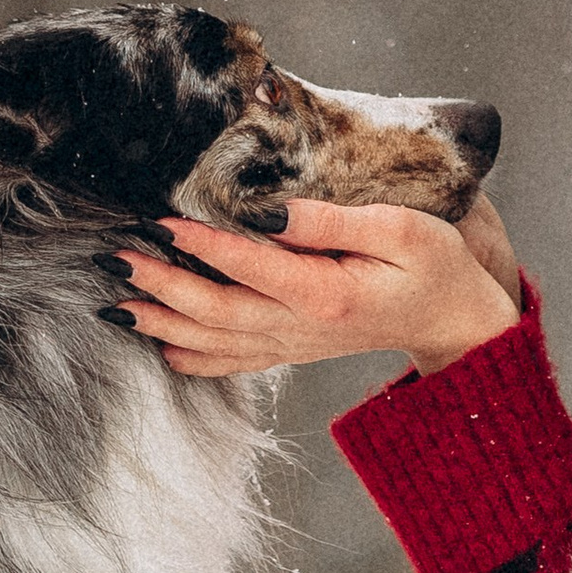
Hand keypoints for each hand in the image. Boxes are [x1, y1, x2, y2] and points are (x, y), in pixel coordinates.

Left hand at [112, 189, 524, 380]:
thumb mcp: (401, 230)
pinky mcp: (294, 348)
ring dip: (163, 323)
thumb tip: (273, 211)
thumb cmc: (435, 266)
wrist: (456, 321)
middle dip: (161, 287)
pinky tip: (162, 347)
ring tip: (116, 303)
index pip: (250, 266)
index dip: (202, 244)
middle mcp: (302, 327)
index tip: (161, 219)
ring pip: (215, 342)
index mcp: (326, 293)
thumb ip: (334, 221)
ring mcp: (295, 344)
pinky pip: (235, 361)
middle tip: (115, 258)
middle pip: (217, 311)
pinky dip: (193, 358)